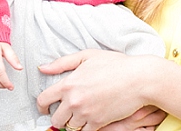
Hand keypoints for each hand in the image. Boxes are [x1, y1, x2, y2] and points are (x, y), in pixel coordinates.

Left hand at [37, 50, 155, 130]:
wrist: (138, 79)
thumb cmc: (114, 64)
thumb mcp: (87, 56)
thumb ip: (62, 63)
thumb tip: (42, 68)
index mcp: (68, 84)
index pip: (44, 100)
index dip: (41, 106)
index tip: (44, 108)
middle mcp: (74, 101)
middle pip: (56, 119)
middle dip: (59, 117)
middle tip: (66, 112)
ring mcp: (86, 113)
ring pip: (70, 127)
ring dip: (73, 122)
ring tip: (80, 114)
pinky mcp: (99, 123)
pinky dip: (86, 128)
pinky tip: (90, 120)